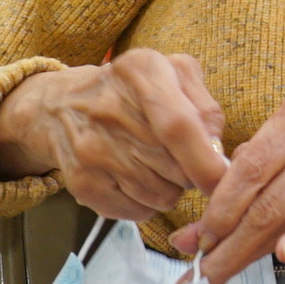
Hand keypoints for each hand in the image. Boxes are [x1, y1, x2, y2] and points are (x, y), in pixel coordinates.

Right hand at [0, 48, 228, 220]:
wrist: (62, 107)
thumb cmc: (133, 91)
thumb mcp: (174, 75)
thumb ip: (205, 107)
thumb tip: (216, 151)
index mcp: (142, 72)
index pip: (179, 126)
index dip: (206, 161)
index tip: (222, 178)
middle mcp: (112, 110)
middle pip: (176, 168)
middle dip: (193, 172)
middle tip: (181, 157)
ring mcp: (93, 150)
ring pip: (162, 195)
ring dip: (172, 188)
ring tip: (156, 163)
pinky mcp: (83, 183)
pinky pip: (139, 211)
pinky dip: (148, 203)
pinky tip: (137, 178)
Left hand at [169, 92, 284, 283]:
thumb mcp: (268, 173)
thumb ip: (227, 199)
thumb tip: (184, 239)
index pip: (248, 164)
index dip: (218, 205)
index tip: (198, 239)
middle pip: (261, 195)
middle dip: (225, 236)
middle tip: (202, 268)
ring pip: (279, 217)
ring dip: (243, 251)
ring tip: (218, 275)